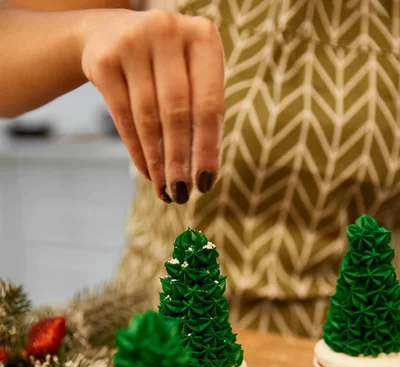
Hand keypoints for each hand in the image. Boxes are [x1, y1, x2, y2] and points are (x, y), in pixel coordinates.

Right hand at [81, 8, 223, 202]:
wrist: (113, 34)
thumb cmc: (167, 67)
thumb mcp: (192, 78)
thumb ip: (203, 116)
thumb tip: (204, 177)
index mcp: (203, 36)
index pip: (209, 103)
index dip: (207, 148)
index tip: (206, 183)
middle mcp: (168, 31)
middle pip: (177, 112)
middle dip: (179, 160)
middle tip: (182, 194)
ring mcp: (132, 42)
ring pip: (148, 118)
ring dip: (157, 162)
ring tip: (165, 190)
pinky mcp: (103, 59)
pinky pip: (122, 117)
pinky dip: (137, 150)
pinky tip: (147, 172)